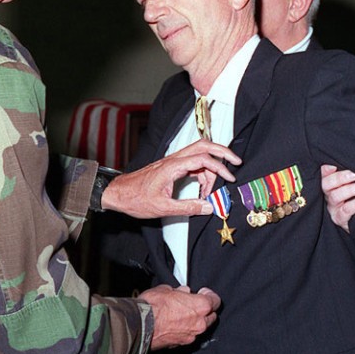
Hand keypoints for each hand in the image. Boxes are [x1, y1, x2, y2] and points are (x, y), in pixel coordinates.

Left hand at [103, 140, 241, 218]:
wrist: (118, 193)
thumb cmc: (135, 198)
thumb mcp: (163, 208)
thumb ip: (188, 207)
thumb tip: (209, 207)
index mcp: (172, 166)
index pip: (203, 159)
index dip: (219, 168)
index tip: (230, 178)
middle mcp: (173, 160)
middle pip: (203, 146)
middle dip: (222, 152)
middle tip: (236, 162)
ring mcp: (172, 161)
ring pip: (199, 154)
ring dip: (210, 169)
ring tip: (210, 191)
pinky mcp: (171, 166)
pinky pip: (192, 163)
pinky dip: (202, 172)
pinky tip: (201, 189)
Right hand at [139, 285, 220, 348]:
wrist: (139, 325)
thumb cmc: (152, 307)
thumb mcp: (166, 289)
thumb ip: (179, 292)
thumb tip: (182, 292)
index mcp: (200, 306)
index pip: (215, 300)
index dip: (208, 295)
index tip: (202, 292)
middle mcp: (200, 323)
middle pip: (211, 316)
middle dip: (204, 309)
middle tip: (193, 303)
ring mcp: (191, 336)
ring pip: (201, 327)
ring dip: (195, 321)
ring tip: (182, 314)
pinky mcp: (181, 344)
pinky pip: (189, 335)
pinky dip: (185, 330)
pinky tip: (175, 324)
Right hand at [320, 164, 354, 232]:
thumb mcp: (354, 183)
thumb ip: (352, 173)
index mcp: (330, 184)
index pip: (323, 174)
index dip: (326, 169)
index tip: (334, 166)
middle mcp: (328, 194)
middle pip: (326, 184)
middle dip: (340, 178)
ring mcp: (332, 207)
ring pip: (335, 196)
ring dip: (351, 189)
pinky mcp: (339, 218)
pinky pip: (345, 210)